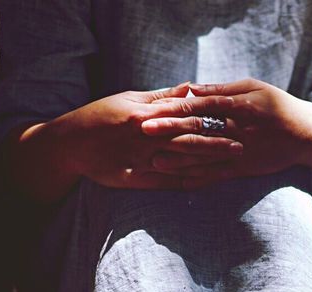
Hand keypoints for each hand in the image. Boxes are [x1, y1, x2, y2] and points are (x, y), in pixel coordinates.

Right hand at [8, 82, 241, 198]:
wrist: (69, 144)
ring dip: (207, 164)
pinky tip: (205, 183)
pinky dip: (186, 182)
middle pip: (187, 139)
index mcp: (145, 113)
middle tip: (241, 145)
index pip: (184, 112)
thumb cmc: (99, 116)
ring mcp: (139, 159)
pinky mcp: (133, 179)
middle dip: (216, 142)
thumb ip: (161, 97)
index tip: (232, 117)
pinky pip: (165, 182)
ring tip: (231, 165)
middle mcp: (144, 135)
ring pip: (180, 162)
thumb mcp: (128, 99)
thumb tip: (190, 88)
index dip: (210, 115)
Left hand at [138, 78, 311, 188]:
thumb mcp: (255, 88)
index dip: (175, 107)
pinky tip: (177, 181)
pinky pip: (216, 176)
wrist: (308, 136)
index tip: (153, 107)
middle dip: (168, 131)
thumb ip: (222, 90)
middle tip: (142, 130)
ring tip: (152, 161)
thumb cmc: (279, 106)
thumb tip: (191, 89)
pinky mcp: (243, 170)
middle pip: (198, 130)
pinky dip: (197, 179)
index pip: (202, 106)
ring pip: (204, 157)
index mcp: (241, 106)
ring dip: (177, 159)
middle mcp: (239, 131)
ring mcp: (241, 153)